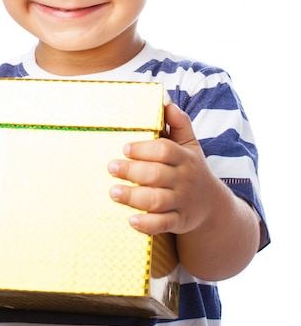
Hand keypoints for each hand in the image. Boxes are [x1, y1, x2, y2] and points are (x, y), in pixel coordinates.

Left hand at [108, 102, 216, 235]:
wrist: (212, 206)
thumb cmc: (191, 169)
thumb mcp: (190, 145)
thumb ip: (179, 123)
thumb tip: (165, 100)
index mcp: (185, 159)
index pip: (165, 151)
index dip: (144, 149)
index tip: (125, 148)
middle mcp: (185, 180)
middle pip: (157, 175)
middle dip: (132, 171)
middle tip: (111, 167)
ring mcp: (182, 202)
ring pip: (157, 201)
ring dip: (133, 197)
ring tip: (113, 192)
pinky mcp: (179, 222)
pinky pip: (163, 225)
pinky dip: (147, 224)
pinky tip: (131, 220)